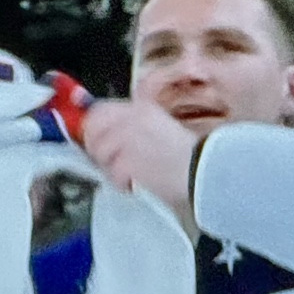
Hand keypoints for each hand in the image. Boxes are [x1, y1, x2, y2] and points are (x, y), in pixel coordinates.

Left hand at [81, 99, 200, 232]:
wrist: (202, 170)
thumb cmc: (187, 155)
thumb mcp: (160, 128)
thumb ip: (133, 127)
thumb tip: (106, 134)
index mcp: (141, 109)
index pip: (99, 111)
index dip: (92, 128)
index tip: (94, 140)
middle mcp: (131, 120)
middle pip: (91, 131)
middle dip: (96, 149)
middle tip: (110, 162)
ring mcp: (126, 140)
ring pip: (99, 155)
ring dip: (112, 169)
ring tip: (132, 174)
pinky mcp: (126, 161)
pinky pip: (112, 176)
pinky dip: (122, 184)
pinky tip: (138, 183)